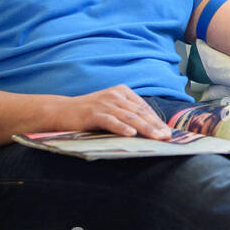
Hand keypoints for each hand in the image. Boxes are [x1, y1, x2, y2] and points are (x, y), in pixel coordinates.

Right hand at [53, 85, 171, 138]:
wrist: (61, 111)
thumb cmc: (89, 114)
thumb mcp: (111, 109)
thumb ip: (127, 114)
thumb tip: (150, 129)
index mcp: (122, 92)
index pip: (144, 108)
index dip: (157, 120)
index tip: (168, 133)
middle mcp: (115, 95)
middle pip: (139, 112)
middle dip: (155, 126)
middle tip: (167, 137)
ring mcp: (104, 103)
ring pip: (129, 117)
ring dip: (145, 128)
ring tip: (157, 137)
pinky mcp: (93, 113)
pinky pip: (111, 121)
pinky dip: (122, 128)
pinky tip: (132, 134)